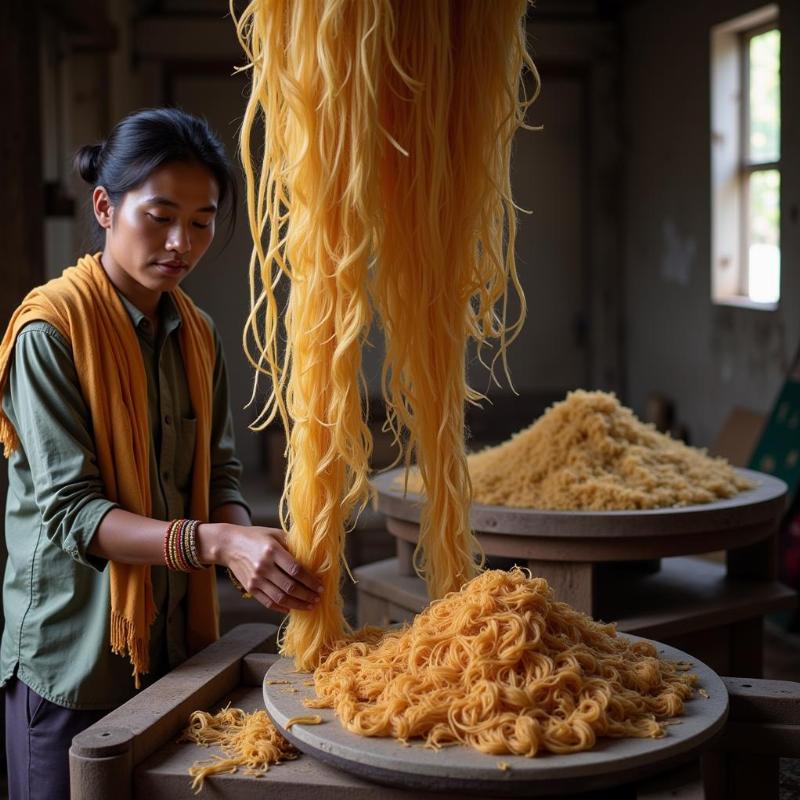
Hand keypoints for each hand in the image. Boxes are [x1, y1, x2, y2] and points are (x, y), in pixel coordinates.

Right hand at [199, 524, 322, 613]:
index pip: (296, 570)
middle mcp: (264, 566)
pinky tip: (291, 608)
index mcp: (272, 550)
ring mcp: (256, 579)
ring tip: (309, 605)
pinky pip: (268, 602)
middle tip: (318, 598)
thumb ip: (292, 544)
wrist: (229, 545)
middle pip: (290, 586)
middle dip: (307, 595)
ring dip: (297, 604)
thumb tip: (312, 556)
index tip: (320, 586)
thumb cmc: (256, 536)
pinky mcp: (250, 588)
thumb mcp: (275, 534)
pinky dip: (281, 608)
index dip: (310, 581)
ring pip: (280, 598)